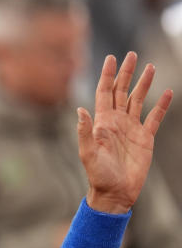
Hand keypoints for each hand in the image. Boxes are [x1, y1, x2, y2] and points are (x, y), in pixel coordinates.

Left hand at [78, 52, 171, 213]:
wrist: (115, 192)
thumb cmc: (98, 175)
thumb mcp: (88, 153)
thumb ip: (85, 131)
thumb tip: (80, 109)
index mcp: (102, 122)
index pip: (104, 92)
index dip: (107, 75)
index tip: (110, 58)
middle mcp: (116, 122)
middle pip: (121, 91)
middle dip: (125, 73)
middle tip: (131, 55)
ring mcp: (131, 129)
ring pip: (138, 100)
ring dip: (143, 84)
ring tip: (150, 66)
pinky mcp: (145, 138)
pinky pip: (154, 118)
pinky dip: (161, 105)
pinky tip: (167, 92)